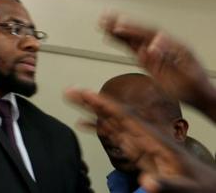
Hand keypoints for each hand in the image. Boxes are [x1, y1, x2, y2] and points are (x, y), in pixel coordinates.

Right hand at [66, 89, 215, 192]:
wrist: (207, 185)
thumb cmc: (200, 184)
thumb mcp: (186, 187)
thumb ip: (166, 184)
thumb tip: (146, 183)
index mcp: (156, 140)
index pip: (127, 116)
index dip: (106, 105)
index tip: (89, 95)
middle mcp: (145, 136)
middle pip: (115, 113)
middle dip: (93, 102)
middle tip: (71, 90)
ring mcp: (141, 142)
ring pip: (112, 120)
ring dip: (91, 110)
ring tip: (72, 98)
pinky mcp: (138, 150)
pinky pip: (114, 134)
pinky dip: (97, 127)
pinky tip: (83, 124)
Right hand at [100, 14, 215, 118]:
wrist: (200, 96)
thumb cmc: (196, 86)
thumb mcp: (186, 73)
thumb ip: (170, 60)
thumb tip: (152, 47)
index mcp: (174, 46)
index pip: (152, 34)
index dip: (135, 30)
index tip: (121, 28)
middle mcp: (163, 47)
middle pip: (140, 32)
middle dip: (123, 24)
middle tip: (107, 17)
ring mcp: (155, 54)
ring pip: (134, 39)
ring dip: (118, 31)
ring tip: (103, 23)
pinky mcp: (148, 62)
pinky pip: (132, 50)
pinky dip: (121, 43)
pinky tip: (110, 37)